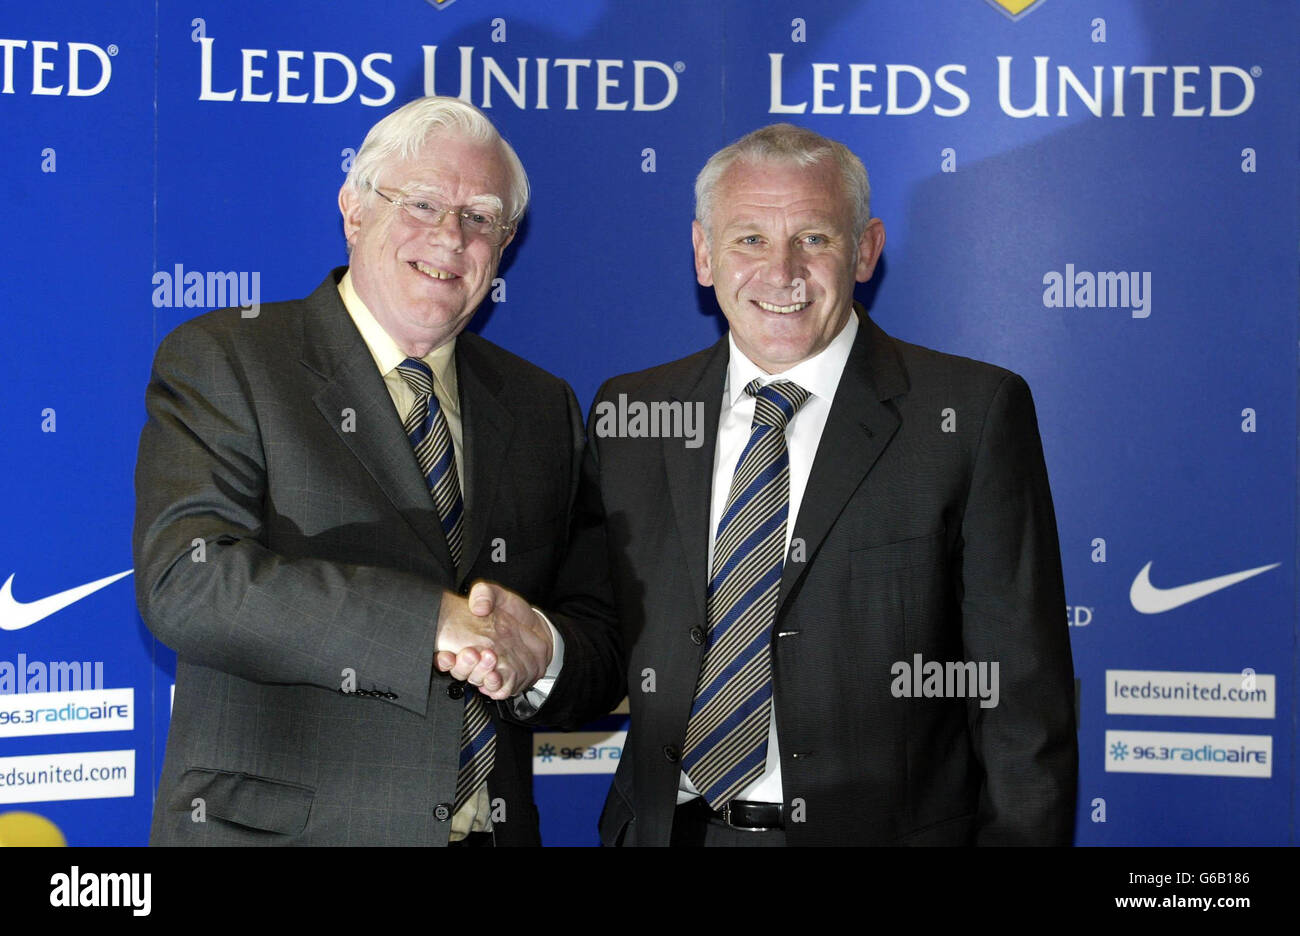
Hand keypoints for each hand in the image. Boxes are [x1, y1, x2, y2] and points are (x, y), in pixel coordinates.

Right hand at [434, 581, 552, 699]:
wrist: (537, 626)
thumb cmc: (513, 612)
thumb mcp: (497, 595)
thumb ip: (484, 594)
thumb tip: (478, 607)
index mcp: (465, 640)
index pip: (445, 657)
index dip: (443, 659)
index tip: (446, 655)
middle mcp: (475, 660)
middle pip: (461, 672)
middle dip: (464, 666)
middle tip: (471, 653)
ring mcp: (490, 671)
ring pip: (478, 682)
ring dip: (481, 674)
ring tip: (489, 659)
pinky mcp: (506, 681)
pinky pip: (498, 690)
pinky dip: (497, 685)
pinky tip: (497, 674)